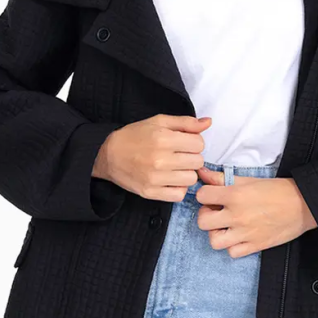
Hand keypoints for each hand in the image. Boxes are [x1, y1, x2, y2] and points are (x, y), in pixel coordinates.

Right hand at [93, 114, 211, 200]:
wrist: (108, 155)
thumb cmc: (135, 136)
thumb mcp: (159, 122)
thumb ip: (186, 123)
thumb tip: (208, 122)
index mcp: (163, 138)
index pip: (199, 144)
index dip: (194, 142)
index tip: (184, 143)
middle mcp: (160, 159)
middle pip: (197, 162)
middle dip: (191, 157)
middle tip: (178, 155)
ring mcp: (155, 178)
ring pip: (191, 179)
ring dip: (186, 173)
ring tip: (174, 167)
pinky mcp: (151, 193)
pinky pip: (179, 195)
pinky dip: (178, 188)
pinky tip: (170, 179)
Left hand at [194, 166, 317, 257]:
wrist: (303, 204)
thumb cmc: (277, 190)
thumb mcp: (248, 180)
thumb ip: (222, 178)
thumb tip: (202, 172)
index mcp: (235, 195)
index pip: (202, 196)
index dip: (205, 195)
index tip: (212, 196)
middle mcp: (237, 215)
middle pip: (203, 221)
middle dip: (206, 215)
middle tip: (217, 211)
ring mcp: (245, 233)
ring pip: (214, 241)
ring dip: (217, 233)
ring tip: (226, 226)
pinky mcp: (255, 246)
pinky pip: (232, 252)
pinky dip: (232, 246)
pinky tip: (238, 236)